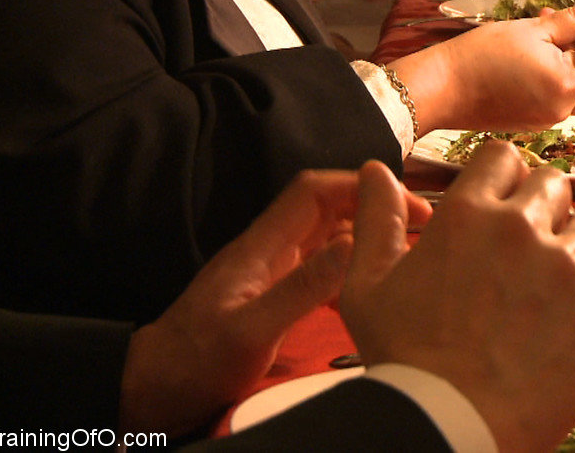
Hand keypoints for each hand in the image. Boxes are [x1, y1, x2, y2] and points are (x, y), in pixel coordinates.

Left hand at [119, 169, 430, 436]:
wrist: (155, 390)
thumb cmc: (195, 362)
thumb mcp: (253, 329)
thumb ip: (303, 287)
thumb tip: (354, 244)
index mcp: (261, 247)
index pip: (312, 191)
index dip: (357, 184)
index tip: (400, 199)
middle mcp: (269, 252)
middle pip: (326, 209)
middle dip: (371, 206)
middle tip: (418, 225)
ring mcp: (271, 273)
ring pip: (327, 237)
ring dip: (366, 235)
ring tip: (406, 251)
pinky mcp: (275, 296)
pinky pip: (322, 268)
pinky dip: (352, 268)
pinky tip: (373, 288)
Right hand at [340, 144, 574, 451]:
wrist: (451, 425)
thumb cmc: (404, 361)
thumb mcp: (368, 286)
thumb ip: (377, 219)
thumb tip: (375, 169)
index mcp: (467, 215)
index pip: (502, 157)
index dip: (501, 177)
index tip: (499, 203)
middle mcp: (522, 229)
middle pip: (553, 183)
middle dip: (541, 206)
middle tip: (524, 248)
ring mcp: (566, 267)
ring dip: (571, 246)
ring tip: (546, 290)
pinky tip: (555, 334)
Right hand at [390, 0, 574, 133]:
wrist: (441, 89)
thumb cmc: (482, 54)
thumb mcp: (532, 28)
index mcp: (567, 84)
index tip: (570, 29)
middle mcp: (562, 109)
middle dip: (570, 48)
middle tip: (539, 27)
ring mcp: (546, 120)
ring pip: (566, 84)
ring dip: (553, 62)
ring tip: (520, 47)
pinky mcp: (530, 124)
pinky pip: (548, 97)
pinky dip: (539, 79)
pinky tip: (511, 68)